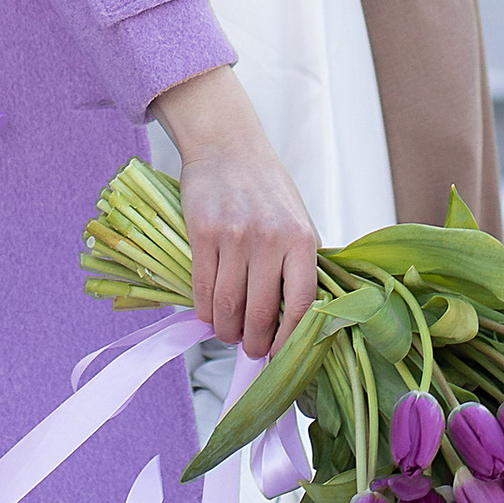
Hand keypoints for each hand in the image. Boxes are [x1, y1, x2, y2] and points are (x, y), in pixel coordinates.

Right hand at [151, 67, 321, 359]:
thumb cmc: (267, 189)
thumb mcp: (297, 220)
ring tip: (228, 332)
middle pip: (260, 312)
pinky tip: (208, 312)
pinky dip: (204, 310)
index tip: (282, 356)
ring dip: (226, 330)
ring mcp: (235, 236)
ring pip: (227, 306)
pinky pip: (201, 288)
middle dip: (254, 342)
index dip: (291, 339)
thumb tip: (299, 321)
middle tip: (250, 348)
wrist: (228, 146)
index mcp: (302, 239)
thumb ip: (299, 265)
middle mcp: (271, 239)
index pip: (302, 304)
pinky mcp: (203, 233)